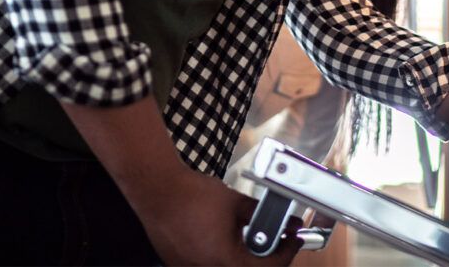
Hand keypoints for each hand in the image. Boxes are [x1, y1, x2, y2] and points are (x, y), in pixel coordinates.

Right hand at [140, 167, 301, 265]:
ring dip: (242, 257)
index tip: (292, 241)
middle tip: (275, 241)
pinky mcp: (178, 263)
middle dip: (264, 258)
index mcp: (224, 260)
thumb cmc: (191, 195)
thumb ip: (260, 214)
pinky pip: (207, 264)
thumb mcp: (235, 202)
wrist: (156, 189)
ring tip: (249, 238)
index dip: (285, 254)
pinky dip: (221, 255)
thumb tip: (283, 220)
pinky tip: (223, 238)